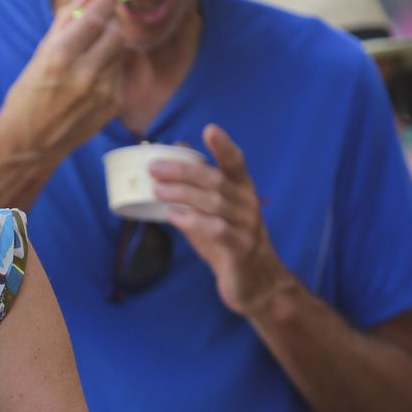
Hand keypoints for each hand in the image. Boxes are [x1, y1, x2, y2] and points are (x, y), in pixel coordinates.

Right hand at [0, 0, 124, 160]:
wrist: (30, 143)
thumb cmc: (29, 95)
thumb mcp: (40, 54)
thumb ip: (66, 21)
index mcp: (60, 57)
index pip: (95, 19)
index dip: (106, 1)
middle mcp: (85, 74)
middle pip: (116, 33)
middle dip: (111, 22)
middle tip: (103, 20)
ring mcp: (103, 92)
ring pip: (120, 52)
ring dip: (110, 45)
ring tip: (90, 52)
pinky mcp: (113, 105)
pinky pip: (119, 73)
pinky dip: (110, 66)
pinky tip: (92, 75)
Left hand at [151, 123, 288, 315]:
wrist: (257, 282)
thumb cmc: (230, 241)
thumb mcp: (213, 212)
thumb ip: (195, 187)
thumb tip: (170, 158)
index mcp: (242, 190)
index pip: (236, 162)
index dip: (223, 146)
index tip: (210, 129)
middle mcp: (248, 204)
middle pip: (216, 180)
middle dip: (184, 171)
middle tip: (155, 168)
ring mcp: (247, 227)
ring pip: (214, 203)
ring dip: (182, 194)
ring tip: (157, 190)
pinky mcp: (240, 249)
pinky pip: (216, 230)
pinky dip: (192, 221)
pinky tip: (173, 216)